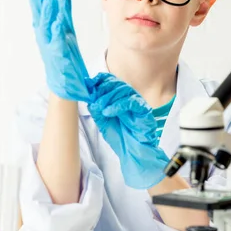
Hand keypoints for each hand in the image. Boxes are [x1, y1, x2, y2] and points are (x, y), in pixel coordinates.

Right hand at [27, 0, 89, 100]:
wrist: (65, 83)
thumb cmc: (64, 54)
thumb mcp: (65, 28)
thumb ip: (63, 10)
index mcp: (46, 25)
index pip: (39, 2)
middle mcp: (44, 33)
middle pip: (39, 8)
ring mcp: (50, 44)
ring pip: (47, 24)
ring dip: (48, 10)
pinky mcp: (59, 55)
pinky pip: (57, 41)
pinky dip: (57, 31)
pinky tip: (58, 21)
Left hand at [87, 73, 168, 188]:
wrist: (132, 151)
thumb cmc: (119, 135)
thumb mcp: (102, 120)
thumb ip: (96, 108)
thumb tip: (87, 95)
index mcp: (118, 95)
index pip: (109, 80)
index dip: (98, 80)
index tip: (88, 84)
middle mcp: (128, 95)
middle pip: (115, 83)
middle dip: (102, 89)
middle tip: (92, 98)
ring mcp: (136, 101)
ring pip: (123, 90)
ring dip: (108, 97)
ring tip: (99, 108)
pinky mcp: (143, 109)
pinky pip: (131, 102)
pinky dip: (118, 105)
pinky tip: (108, 112)